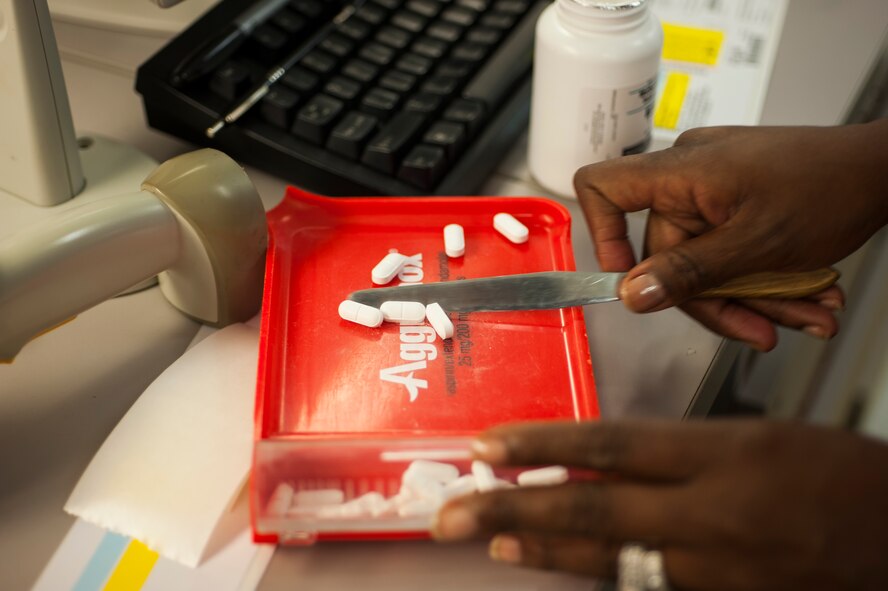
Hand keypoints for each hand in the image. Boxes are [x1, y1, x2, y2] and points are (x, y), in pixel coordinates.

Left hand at [432, 420, 887, 590]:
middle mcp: (711, 515)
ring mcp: (715, 570)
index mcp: (723, 455)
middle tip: (451, 513)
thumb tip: (605, 462)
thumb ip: (678, 453)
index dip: (541, 446)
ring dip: (543, 546)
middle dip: (512, 508)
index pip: (610, 444)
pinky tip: (555, 561)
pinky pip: (645, 586)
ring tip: (492, 537)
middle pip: (593, 506)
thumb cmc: (841, 478)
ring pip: (608, 558)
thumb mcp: (757, 441)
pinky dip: (595, 573)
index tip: (487, 447)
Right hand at [574, 121, 887, 349]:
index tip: (632, 281)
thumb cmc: (832, 187)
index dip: (604, 237)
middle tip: (761, 327)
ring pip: (704, 260)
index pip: (603, 188)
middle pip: (668, 252)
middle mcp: (689, 175)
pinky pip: (727, 250)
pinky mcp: (734, 200)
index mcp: (682, 171)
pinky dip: (760, 277)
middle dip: (718, 297)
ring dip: (751, 296)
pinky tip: (801, 295)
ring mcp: (713, 188)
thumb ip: (689, 272)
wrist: (886, 169)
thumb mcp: (756, 244)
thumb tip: (632, 293)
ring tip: (802, 313)